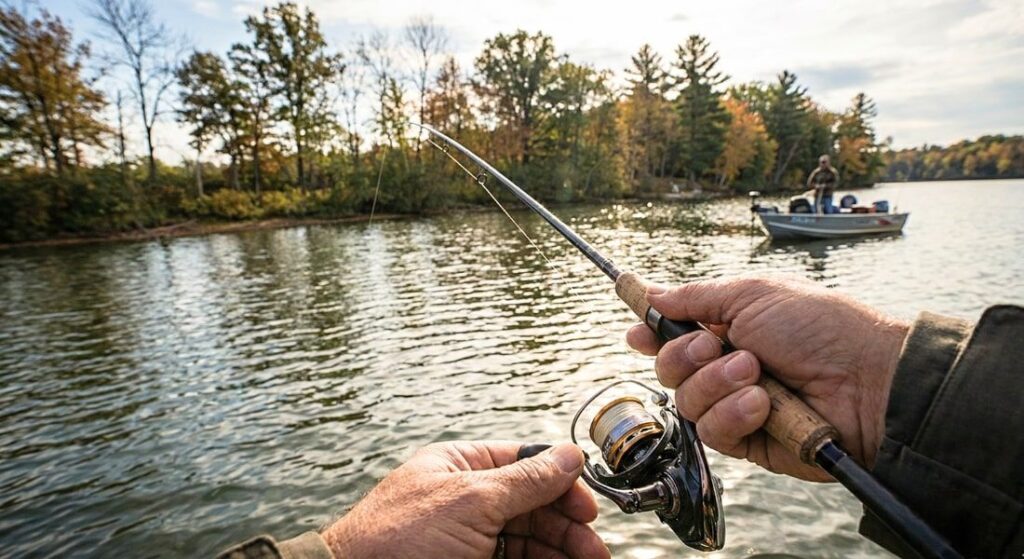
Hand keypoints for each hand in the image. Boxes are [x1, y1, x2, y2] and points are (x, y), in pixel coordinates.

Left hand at [321, 441, 609, 558]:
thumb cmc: (399, 540)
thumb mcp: (470, 500)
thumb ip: (525, 479)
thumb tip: (571, 454)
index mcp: (460, 468)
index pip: (523, 464)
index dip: (560, 483)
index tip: (588, 509)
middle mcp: (465, 500)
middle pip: (532, 507)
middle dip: (566, 528)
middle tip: (595, 553)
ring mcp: (466, 539)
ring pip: (527, 541)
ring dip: (559, 551)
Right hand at [626, 277, 908, 481]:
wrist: (868, 381)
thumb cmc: (819, 327)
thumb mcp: (752, 295)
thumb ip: (695, 298)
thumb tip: (650, 293)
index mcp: (727, 328)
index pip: (672, 334)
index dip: (651, 333)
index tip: (637, 331)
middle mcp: (726, 368)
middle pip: (668, 369)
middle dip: (684, 356)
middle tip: (716, 347)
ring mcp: (735, 406)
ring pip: (685, 402)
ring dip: (716, 384)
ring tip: (756, 373)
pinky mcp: (748, 441)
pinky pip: (712, 432)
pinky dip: (733, 414)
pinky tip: (763, 404)